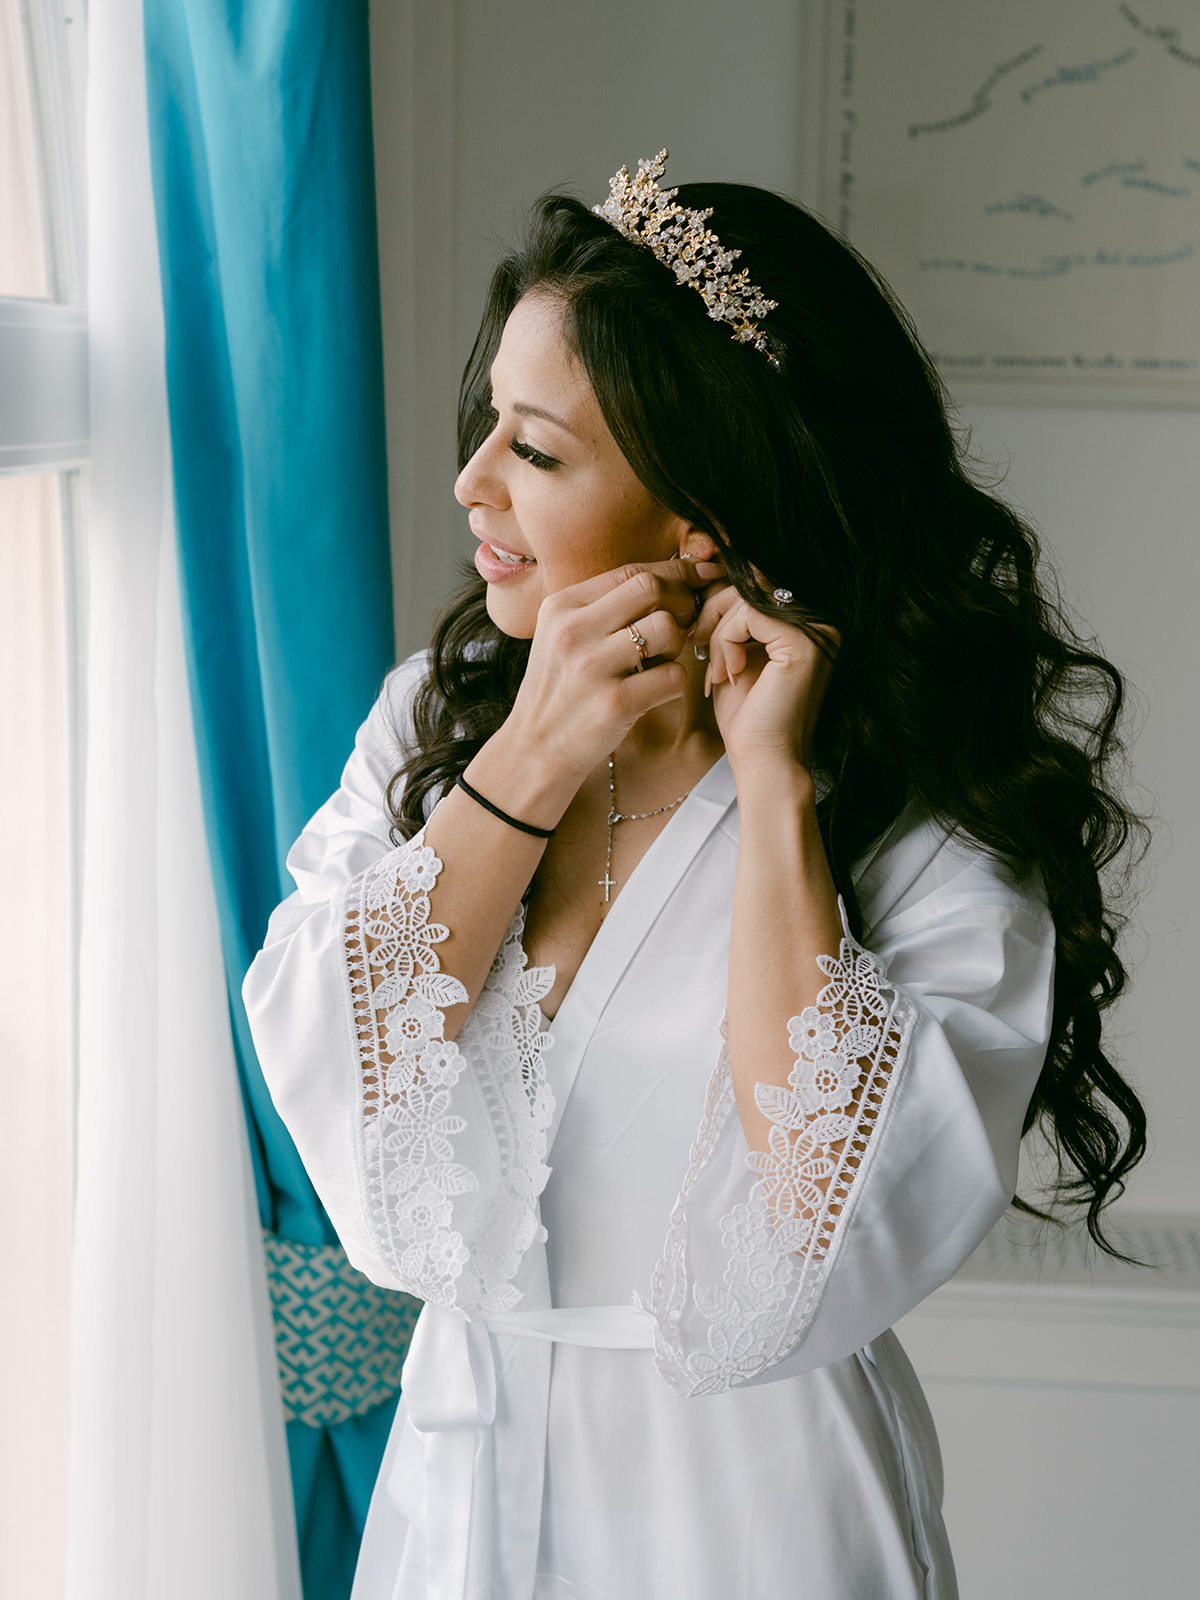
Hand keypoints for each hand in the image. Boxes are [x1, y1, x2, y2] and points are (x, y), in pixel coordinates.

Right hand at [504, 556, 724, 783]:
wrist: (535, 748)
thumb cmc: (561, 689)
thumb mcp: (563, 637)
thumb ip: (605, 607)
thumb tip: (671, 578)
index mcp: (561, 607)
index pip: (631, 571)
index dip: (675, 572)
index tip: (698, 576)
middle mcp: (572, 631)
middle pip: (651, 588)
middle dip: (681, 600)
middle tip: (685, 621)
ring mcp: (592, 667)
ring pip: (667, 628)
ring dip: (678, 643)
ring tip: (660, 660)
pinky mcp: (614, 703)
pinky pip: (673, 675)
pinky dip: (674, 681)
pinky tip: (656, 689)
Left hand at [693, 587, 838, 775]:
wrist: (763, 762)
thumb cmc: (748, 717)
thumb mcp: (736, 655)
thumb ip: (733, 620)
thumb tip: (710, 577)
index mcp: (806, 625)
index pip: (757, 587)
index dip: (721, 606)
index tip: (702, 640)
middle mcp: (820, 623)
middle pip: (753, 585)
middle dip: (715, 613)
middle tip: (700, 649)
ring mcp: (818, 631)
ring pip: (748, 597)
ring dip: (719, 634)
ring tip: (718, 673)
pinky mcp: (805, 642)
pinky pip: (749, 614)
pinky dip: (727, 641)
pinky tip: (730, 675)